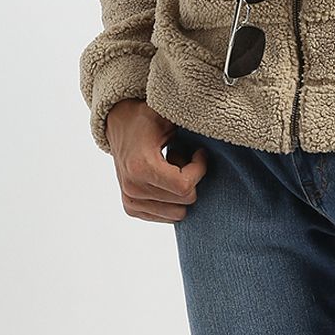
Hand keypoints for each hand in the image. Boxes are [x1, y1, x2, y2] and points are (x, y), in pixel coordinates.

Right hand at [105, 98, 207, 222]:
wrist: (119, 124)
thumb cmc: (146, 118)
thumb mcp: (167, 118)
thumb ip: (189, 127)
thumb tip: (215, 136)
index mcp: (141, 168)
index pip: (185, 186)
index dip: (200, 169)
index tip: (199, 152)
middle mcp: (133, 189)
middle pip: (184, 200)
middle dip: (191, 178)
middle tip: (183, 157)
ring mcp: (131, 201)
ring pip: (177, 213)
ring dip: (180, 191)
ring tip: (172, 168)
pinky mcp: (131, 207)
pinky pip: (166, 216)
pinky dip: (172, 199)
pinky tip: (164, 178)